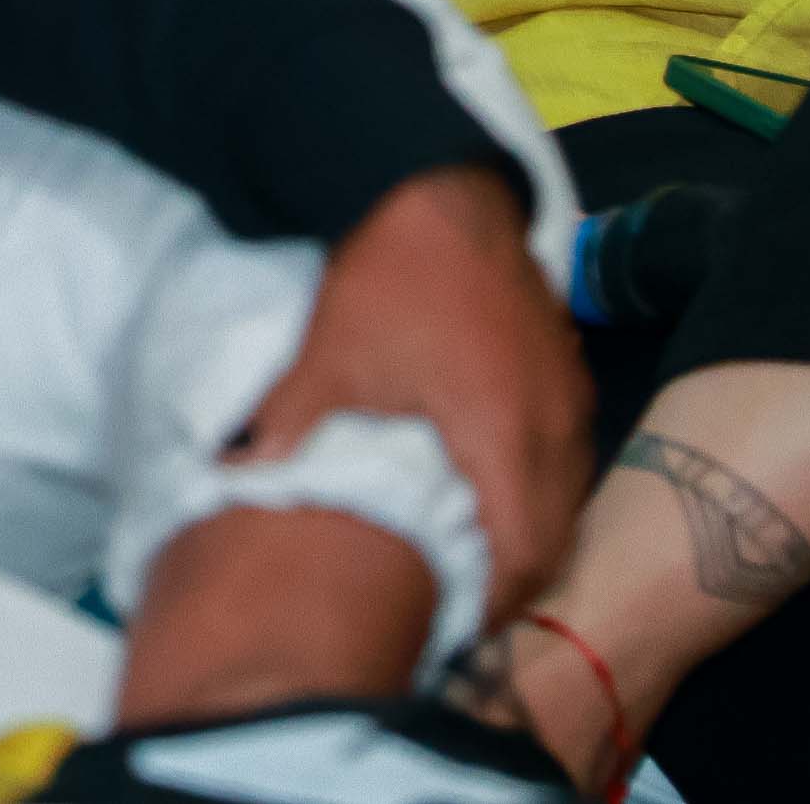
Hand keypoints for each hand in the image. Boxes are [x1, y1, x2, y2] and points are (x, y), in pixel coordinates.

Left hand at [231, 164, 592, 622]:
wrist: (440, 183)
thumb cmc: (390, 276)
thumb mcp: (330, 359)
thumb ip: (292, 431)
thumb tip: (242, 485)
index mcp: (505, 438)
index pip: (525, 556)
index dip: (495, 603)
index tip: (457, 626)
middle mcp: (553, 422)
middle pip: (554, 532)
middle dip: (515, 576)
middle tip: (464, 600)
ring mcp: (566, 387)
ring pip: (564, 487)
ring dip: (529, 524)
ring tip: (476, 548)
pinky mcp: (562, 358)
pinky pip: (563, 443)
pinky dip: (535, 475)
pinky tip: (489, 472)